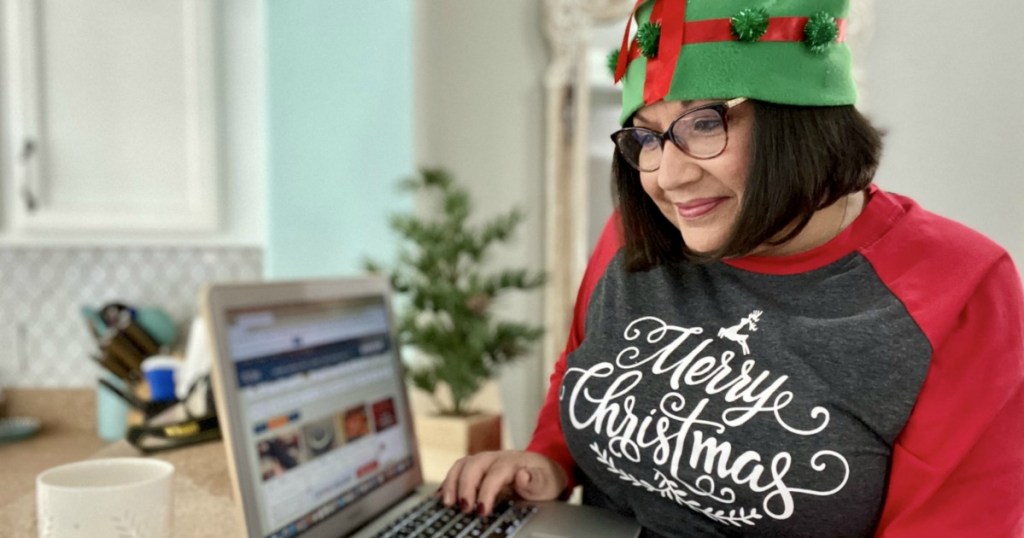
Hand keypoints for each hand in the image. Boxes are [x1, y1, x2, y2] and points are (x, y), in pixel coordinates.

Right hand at [438, 450, 567, 516]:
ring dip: (452, 483)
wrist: (543, 470)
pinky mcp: (476, 468)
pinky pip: (458, 470)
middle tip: (464, 508)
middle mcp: (495, 458)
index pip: (494, 474)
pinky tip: (442, 496)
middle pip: (473, 466)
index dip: (486, 492)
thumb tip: (522, 476)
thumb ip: (535, 480)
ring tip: (447, 502)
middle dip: (465, 487)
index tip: (482, 510)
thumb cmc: (544, 478)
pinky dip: (448, 482)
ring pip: (462, 465)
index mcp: (512, 462)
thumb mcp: (546, 482)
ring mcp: (484, 461)